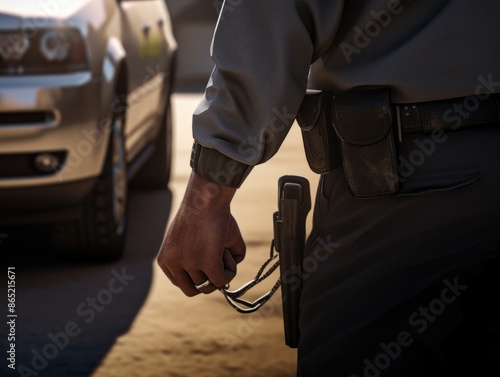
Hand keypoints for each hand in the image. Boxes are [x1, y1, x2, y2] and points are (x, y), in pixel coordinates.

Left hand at [157, 172, 245, 295]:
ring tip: (222, 249)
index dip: (198, 274)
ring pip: (209, 284)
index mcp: (165, 259)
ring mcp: (189, 264)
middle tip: (217, 258)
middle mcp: (173, 264)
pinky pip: (222, 280)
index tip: (207, 258)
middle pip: (194, 288)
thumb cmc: (203, 213)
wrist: (206, 197)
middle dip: (208, 277)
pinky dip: (230, 271)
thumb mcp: (195, 241)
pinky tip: (228, 254)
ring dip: (221, 270)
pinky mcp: (207, 262)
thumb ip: (203, 262)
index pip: (181, 282)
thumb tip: (221, 278)